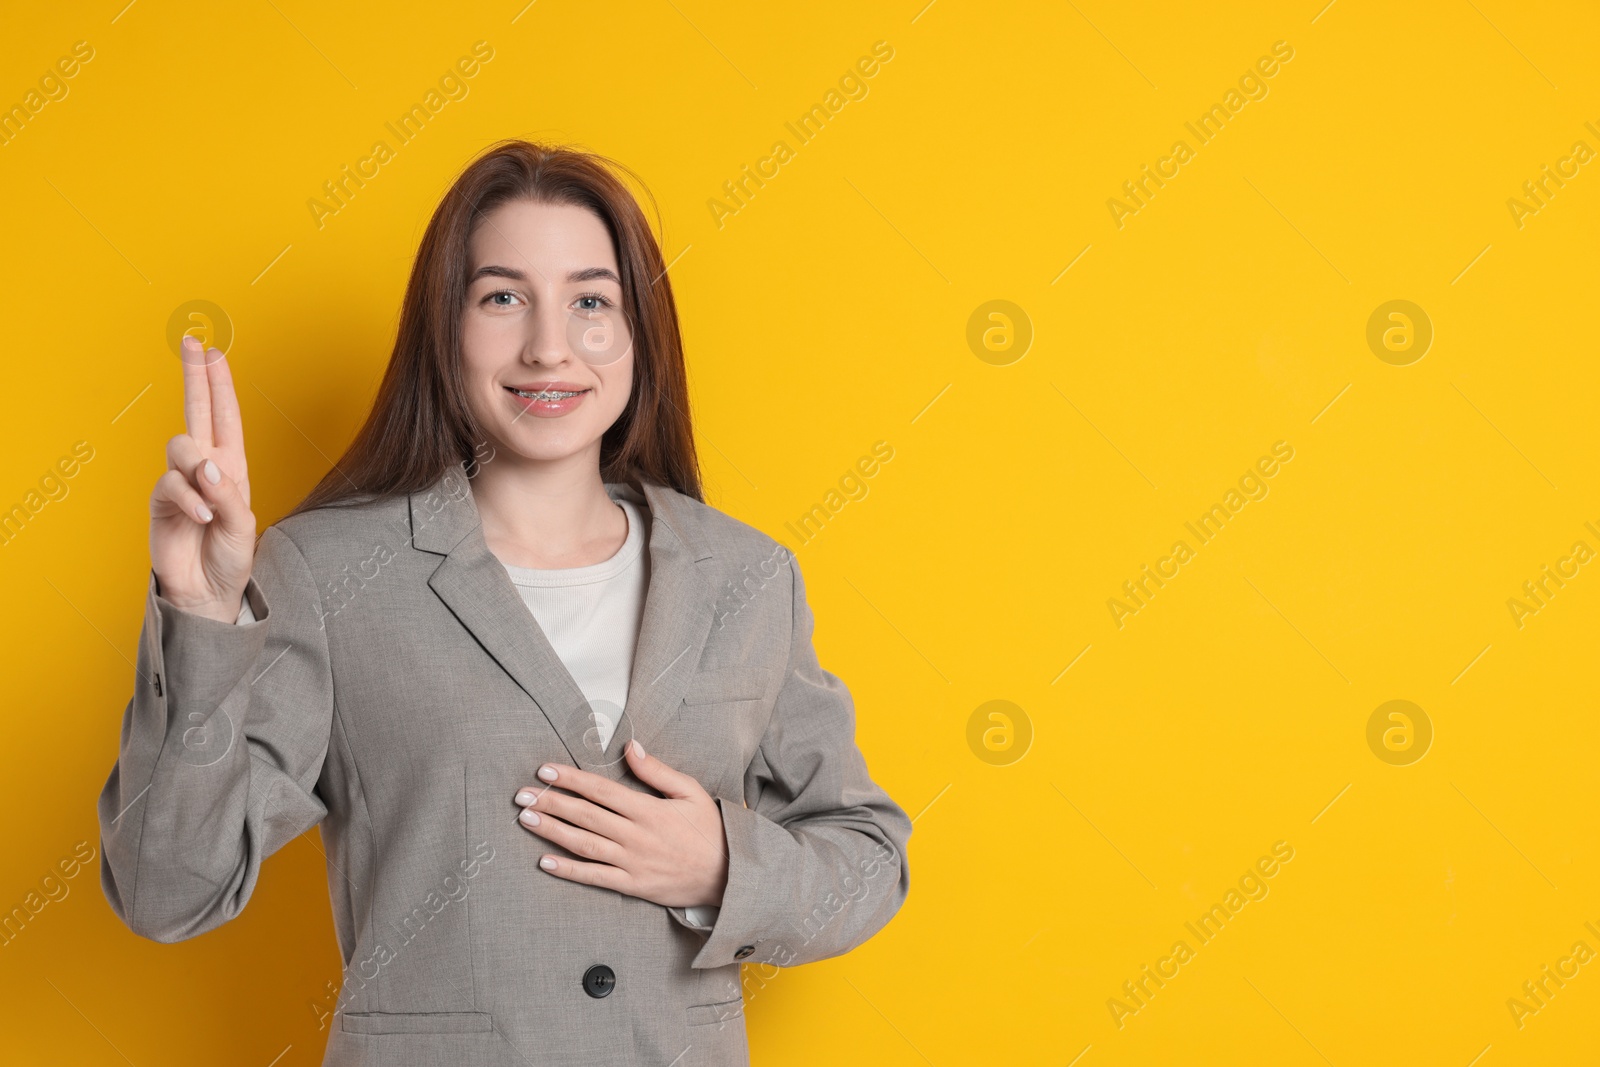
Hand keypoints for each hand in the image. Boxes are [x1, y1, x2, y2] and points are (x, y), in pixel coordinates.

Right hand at [149, 337, 255, 622]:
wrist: (209, 592)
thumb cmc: (230, 556)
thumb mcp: (243, 525)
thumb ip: (228, 493)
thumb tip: (206, 466)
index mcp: (230, 466)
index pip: (225, 417)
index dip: (218, 384)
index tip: (213, 351)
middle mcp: (205, 467)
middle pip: (197, 413)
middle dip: (197, 378)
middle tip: (194, 345)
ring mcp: (180, 482)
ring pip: (181, 446)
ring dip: (198, 470)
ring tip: (212, 499)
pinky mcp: (161, 502)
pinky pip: (170, 484)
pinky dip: (189, 500)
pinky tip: (202, 518)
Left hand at [514, 740, 728, 909]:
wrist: (728, 875)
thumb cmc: (709, 830)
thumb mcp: (690, 792)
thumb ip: (657, 770)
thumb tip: (630, 746)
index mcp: (648, 809)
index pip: (600, 790)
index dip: (570, 779)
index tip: (545, 771)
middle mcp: (636, 835)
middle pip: (585, 815)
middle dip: (551, 802)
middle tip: (522, 795)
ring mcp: (632, 862)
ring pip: (584, 844)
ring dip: (552, 831)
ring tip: (526, 820)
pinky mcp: (632, 885)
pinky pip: (594, 877)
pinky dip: (568, 870)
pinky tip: (545, 861)